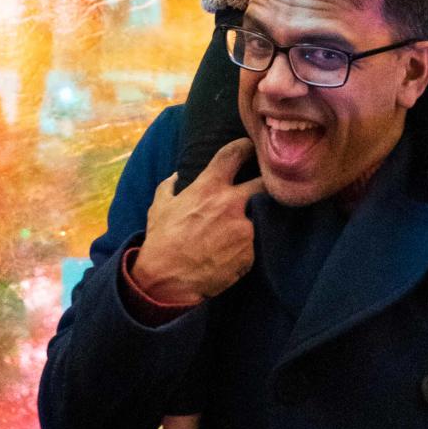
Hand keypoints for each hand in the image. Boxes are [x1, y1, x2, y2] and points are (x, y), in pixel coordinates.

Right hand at [130, 138, 264, 305]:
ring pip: (260, 217)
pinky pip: (254, 245)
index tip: (249, 147)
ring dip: (253, 221)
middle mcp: (231, 203)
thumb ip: (169, 188)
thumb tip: (176, 177)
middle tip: (266, 185)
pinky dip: (246, 247)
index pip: (235, 154)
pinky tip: (233, 254)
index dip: (245, 147)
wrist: (167, 281)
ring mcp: (244, 229)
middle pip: (265, 182)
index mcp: (209, 187)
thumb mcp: (159, 208)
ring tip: (240, 231)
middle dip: (268, 181)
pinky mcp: (250, 253)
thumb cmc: (161, 241)